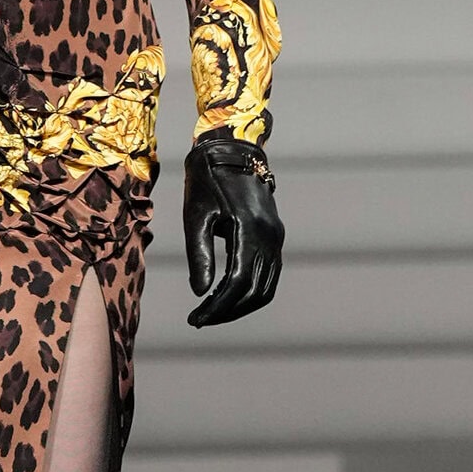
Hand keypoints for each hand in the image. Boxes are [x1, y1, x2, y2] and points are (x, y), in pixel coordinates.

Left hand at [183, 133, 283, 328]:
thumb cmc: (206, 181)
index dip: (218, 305)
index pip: (238, 281)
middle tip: (200, 320)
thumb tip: (200, 293)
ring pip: (266, 287)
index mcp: (249, 229)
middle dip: (227, 311)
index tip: (196, 319)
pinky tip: (227, 297)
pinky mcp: (275, 236)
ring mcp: (276, 237)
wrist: (231, 151)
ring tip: (212, 313)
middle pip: (255, 290)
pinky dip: (250, 292)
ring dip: (240, 306)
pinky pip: (269, 275)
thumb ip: (200, 255)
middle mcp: (270, 236)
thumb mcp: (196, 216)